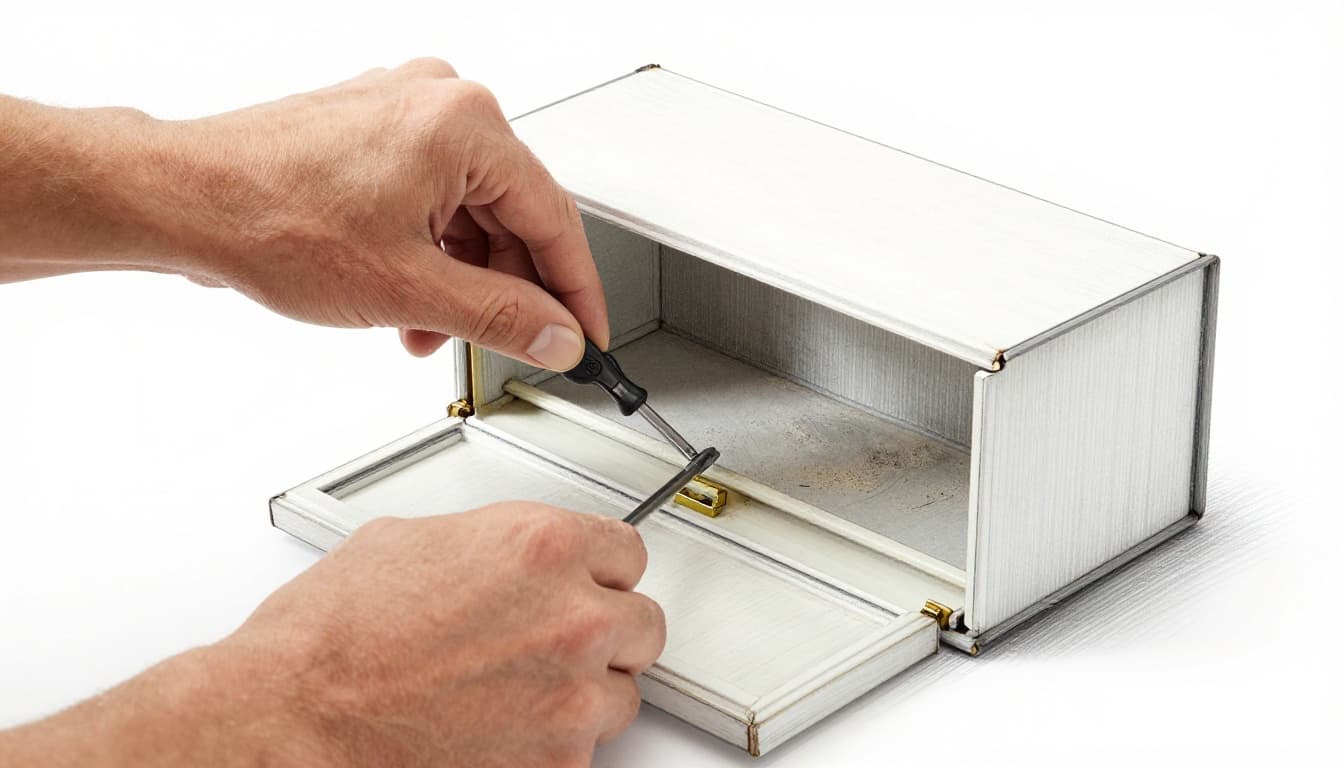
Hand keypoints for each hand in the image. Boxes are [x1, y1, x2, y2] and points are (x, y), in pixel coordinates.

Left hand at [0, 59, 607, 369]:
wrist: (183, 199)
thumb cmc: (270, 219)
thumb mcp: (410, 289)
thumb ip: (502, 319)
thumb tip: (556, 337)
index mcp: (467, 124)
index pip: (555, 219)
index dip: (576, 291)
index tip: (585, 334)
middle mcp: (442, 102)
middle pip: (510, 215)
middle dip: (504, 291)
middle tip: (507, 347)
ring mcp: (404, 110)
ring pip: (468, 212)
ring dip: (460, 280)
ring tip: (429, 331)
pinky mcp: (373, 128)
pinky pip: (430, 198)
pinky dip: (428, 253)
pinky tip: (408, 300)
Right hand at [229, 503, 664, 766]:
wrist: (291, 718)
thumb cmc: (330, 638)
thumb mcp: (412, 543)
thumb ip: (491, 544)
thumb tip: (509, 557)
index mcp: (541, 548)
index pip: (629, 553)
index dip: (601, 571)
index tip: (589, 584)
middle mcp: (571, 620)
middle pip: (641, 624)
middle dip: (602, 631)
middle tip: (554, 641)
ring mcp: (569, 698)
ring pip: (621, 694)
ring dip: (583, 692)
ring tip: (517, 691)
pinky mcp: (555, 765)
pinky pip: (583, 751)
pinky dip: (550, 744)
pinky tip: (498, 728)